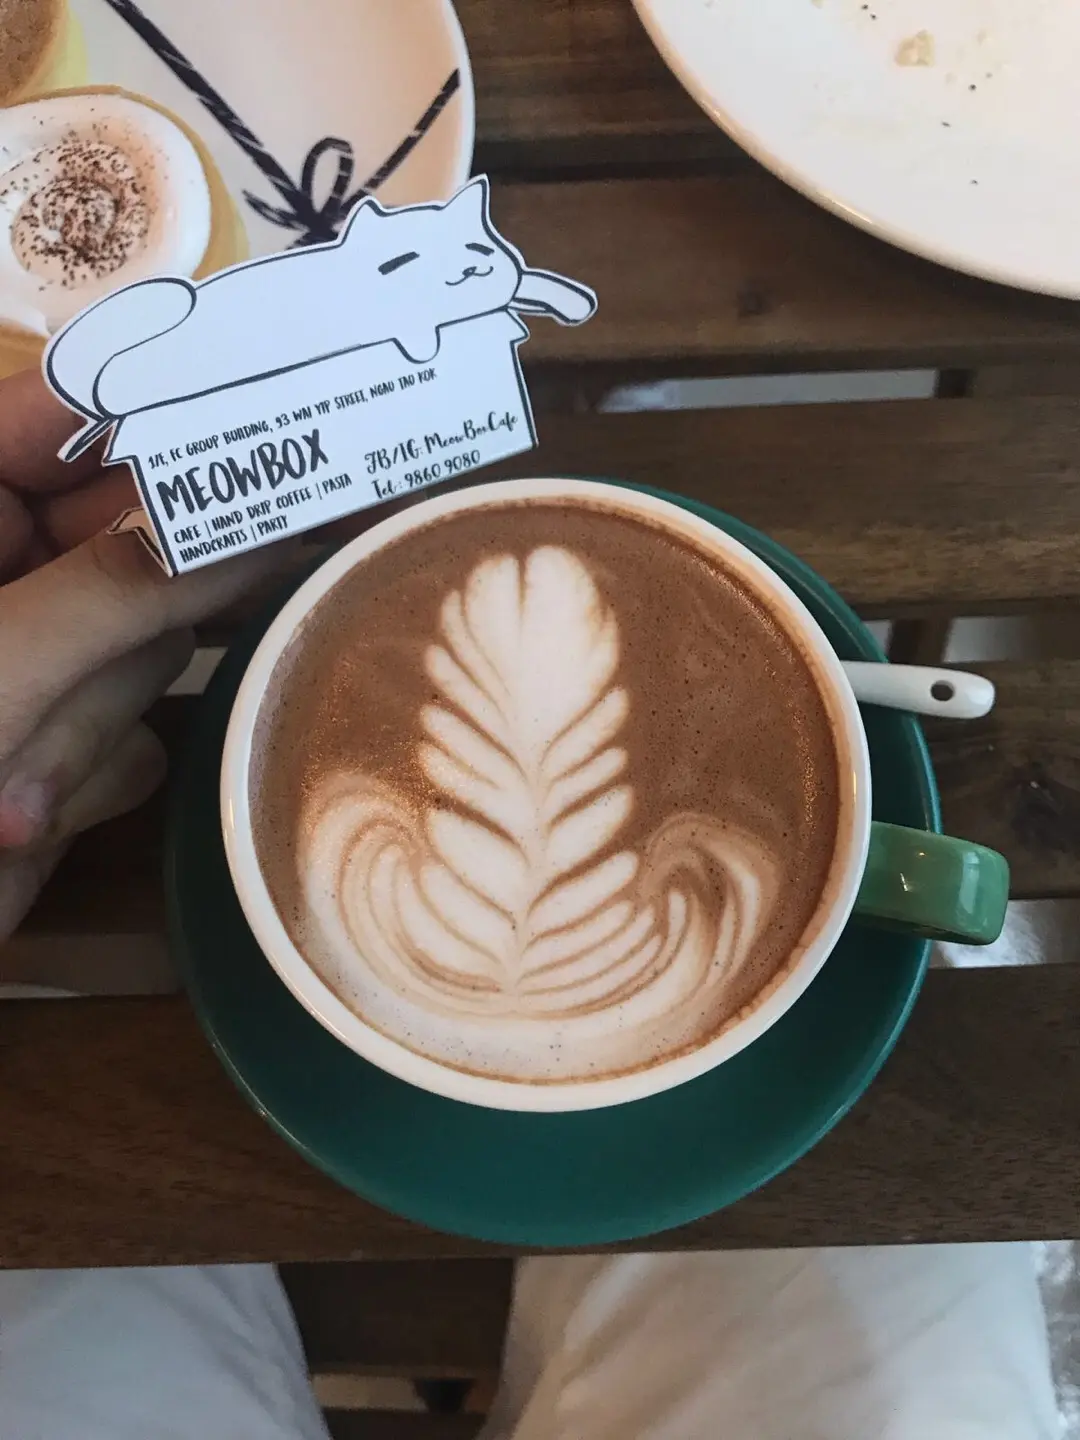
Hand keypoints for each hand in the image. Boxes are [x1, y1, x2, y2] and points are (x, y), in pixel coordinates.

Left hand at [0, 370, 297, 939]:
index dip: (161, 410)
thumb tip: (255, 532)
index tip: (278, 404)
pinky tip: (16, 822)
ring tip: (6, 801)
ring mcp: (35, 660)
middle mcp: (5, 572)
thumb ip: (119, 592)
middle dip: (121, 630)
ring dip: (83, 729)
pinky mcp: (60, 740)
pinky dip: (85, 778)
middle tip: (202, 618)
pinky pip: (135, 730)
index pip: (62, 419)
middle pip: (133, 546)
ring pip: (145, 650)